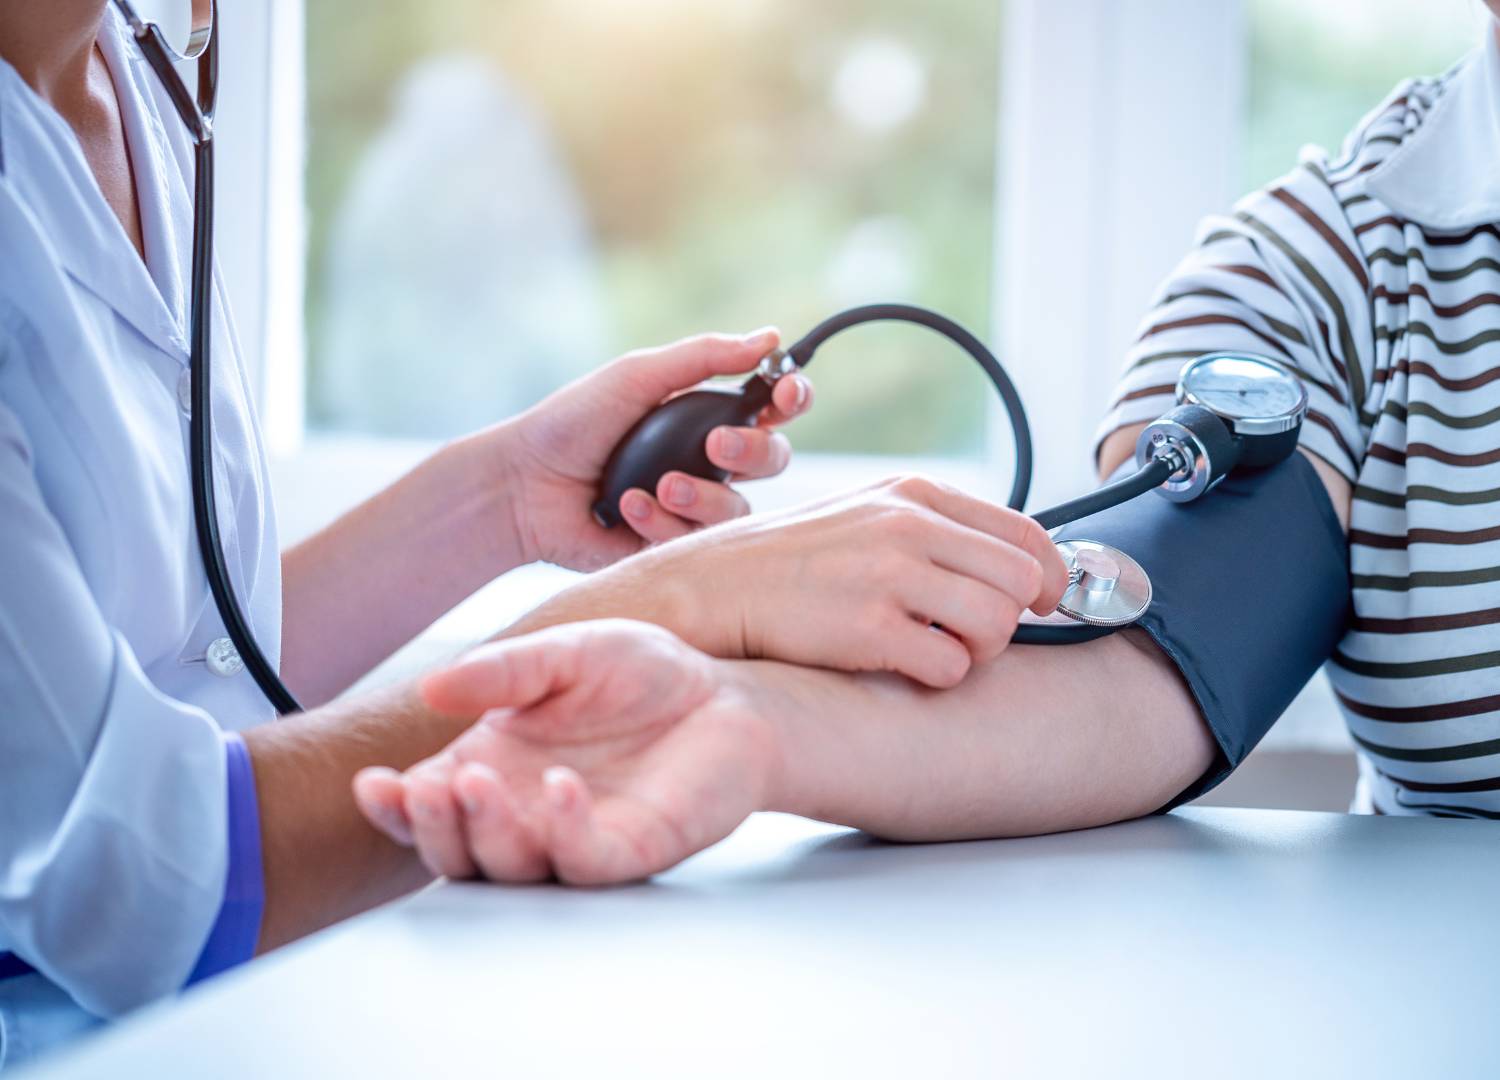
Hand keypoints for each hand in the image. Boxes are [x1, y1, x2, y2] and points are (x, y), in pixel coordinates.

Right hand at [352, 621, 772, 884]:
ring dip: (486, 833)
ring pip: (511, 866)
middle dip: (431, 827)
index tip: (372, 783)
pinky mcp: (630, 850)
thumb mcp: (565, 654)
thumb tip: (431, 687)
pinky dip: (564, 830)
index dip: (394, 805)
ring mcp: (575, 837)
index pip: (427, 804)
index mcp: (496, 768)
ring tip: (476, 784)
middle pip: (457, 851)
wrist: (726, 694)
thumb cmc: (643, 676)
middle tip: (426, 790)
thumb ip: (503, 672)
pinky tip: (561, 787)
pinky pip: (586, 859)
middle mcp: (526, 813)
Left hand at [492, 329, 812, 571]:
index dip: (792, 397)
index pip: (773, 406)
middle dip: (753, 451)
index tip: (785, 392)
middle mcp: (710, 461)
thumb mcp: (638, 377)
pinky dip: (664, 521)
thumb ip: (704, 358)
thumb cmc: (575, 422)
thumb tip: (770, 337)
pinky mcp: (674, 545)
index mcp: (707, 414)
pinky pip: (700, 542)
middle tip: (716, 446)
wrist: (525, 486)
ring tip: (658, 485)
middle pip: (773, 459)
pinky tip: (628, 507)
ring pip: (740, 509)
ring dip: (702, 495)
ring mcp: (694, 506)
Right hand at [516, 475, 1071, 688]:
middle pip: (1023, 581)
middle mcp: (907, 524)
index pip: (1028, 533)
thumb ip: (936, 535)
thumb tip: (1022, 572)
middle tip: (969, 636)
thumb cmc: (790, 566)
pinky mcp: (867, 626)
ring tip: (931, 651)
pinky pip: (951, 667)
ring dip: (975, 652)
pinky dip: (937, 677)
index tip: (1042, 605)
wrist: (708, 589)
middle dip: (1010, 620)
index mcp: (913, 494)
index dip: (1052, 578)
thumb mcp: (864, 520)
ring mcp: (887, 573)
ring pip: (997, 625)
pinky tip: (898, 667)